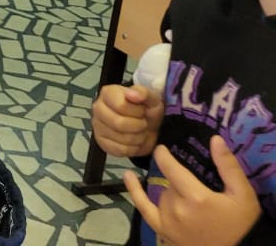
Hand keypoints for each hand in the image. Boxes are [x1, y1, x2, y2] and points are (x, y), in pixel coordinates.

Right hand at [91, 83, 162, 157]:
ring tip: (140, 131)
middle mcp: (98, 109)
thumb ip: (143, 93)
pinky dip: (133, 148)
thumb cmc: (148, 109)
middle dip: (138, 126)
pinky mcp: (101, 143)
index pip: (121, 106)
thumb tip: (131, 94)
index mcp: (107, 94)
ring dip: (138, 137)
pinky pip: (120, 150)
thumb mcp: (152, 98)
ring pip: (121, 139)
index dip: (137, 111)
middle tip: (143, 123)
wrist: (148, 126)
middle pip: (119, 123)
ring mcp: (97, 127)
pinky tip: (134, 141)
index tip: (142, 110)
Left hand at [125, 136, 260, 245]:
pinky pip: (143, 208)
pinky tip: (128, 176)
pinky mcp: (163, 231)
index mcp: (196, 197)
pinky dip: (134, 192)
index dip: (164, 156)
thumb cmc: (242, 223)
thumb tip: (215, 139)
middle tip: (201, 192)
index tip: (161, 148)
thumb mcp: (242, 193)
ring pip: (161, 195)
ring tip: (192, 202)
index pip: (171, 169)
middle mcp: (177, 209)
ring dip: (173, 193)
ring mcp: (167, 222)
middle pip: (170, 183)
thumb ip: (228, 166)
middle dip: (182, 183)